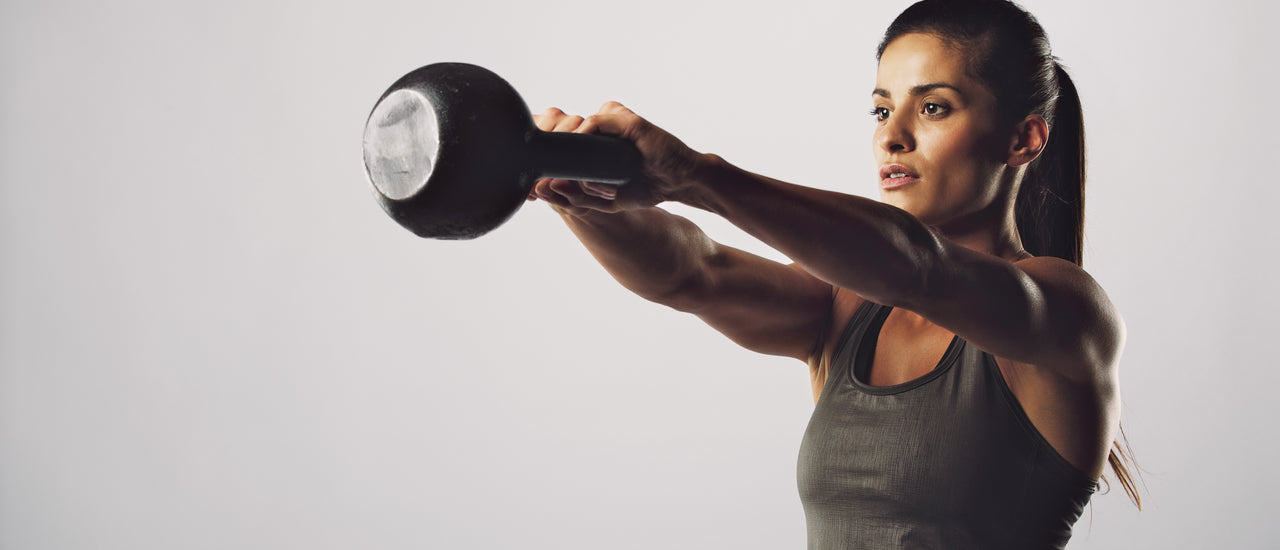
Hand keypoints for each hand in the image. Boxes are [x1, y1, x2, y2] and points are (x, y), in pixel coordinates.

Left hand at [528, 102, 704, 216]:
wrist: (678, 181)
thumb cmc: (643, 188)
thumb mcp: (603, 201)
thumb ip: (574, 198)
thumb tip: (543, 190)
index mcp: (586, 144)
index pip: (551, 139)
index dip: (537, 158)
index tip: (531, 185)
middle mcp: (594, 129)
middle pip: (555, 130)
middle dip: (546, 157)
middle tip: (544, 184)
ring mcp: (609, 121)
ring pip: (571, 127)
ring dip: (570, 158)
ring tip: (585, 183)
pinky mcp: (625, 119)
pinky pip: (595, 121)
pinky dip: (587, 140)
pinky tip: (592, 162)